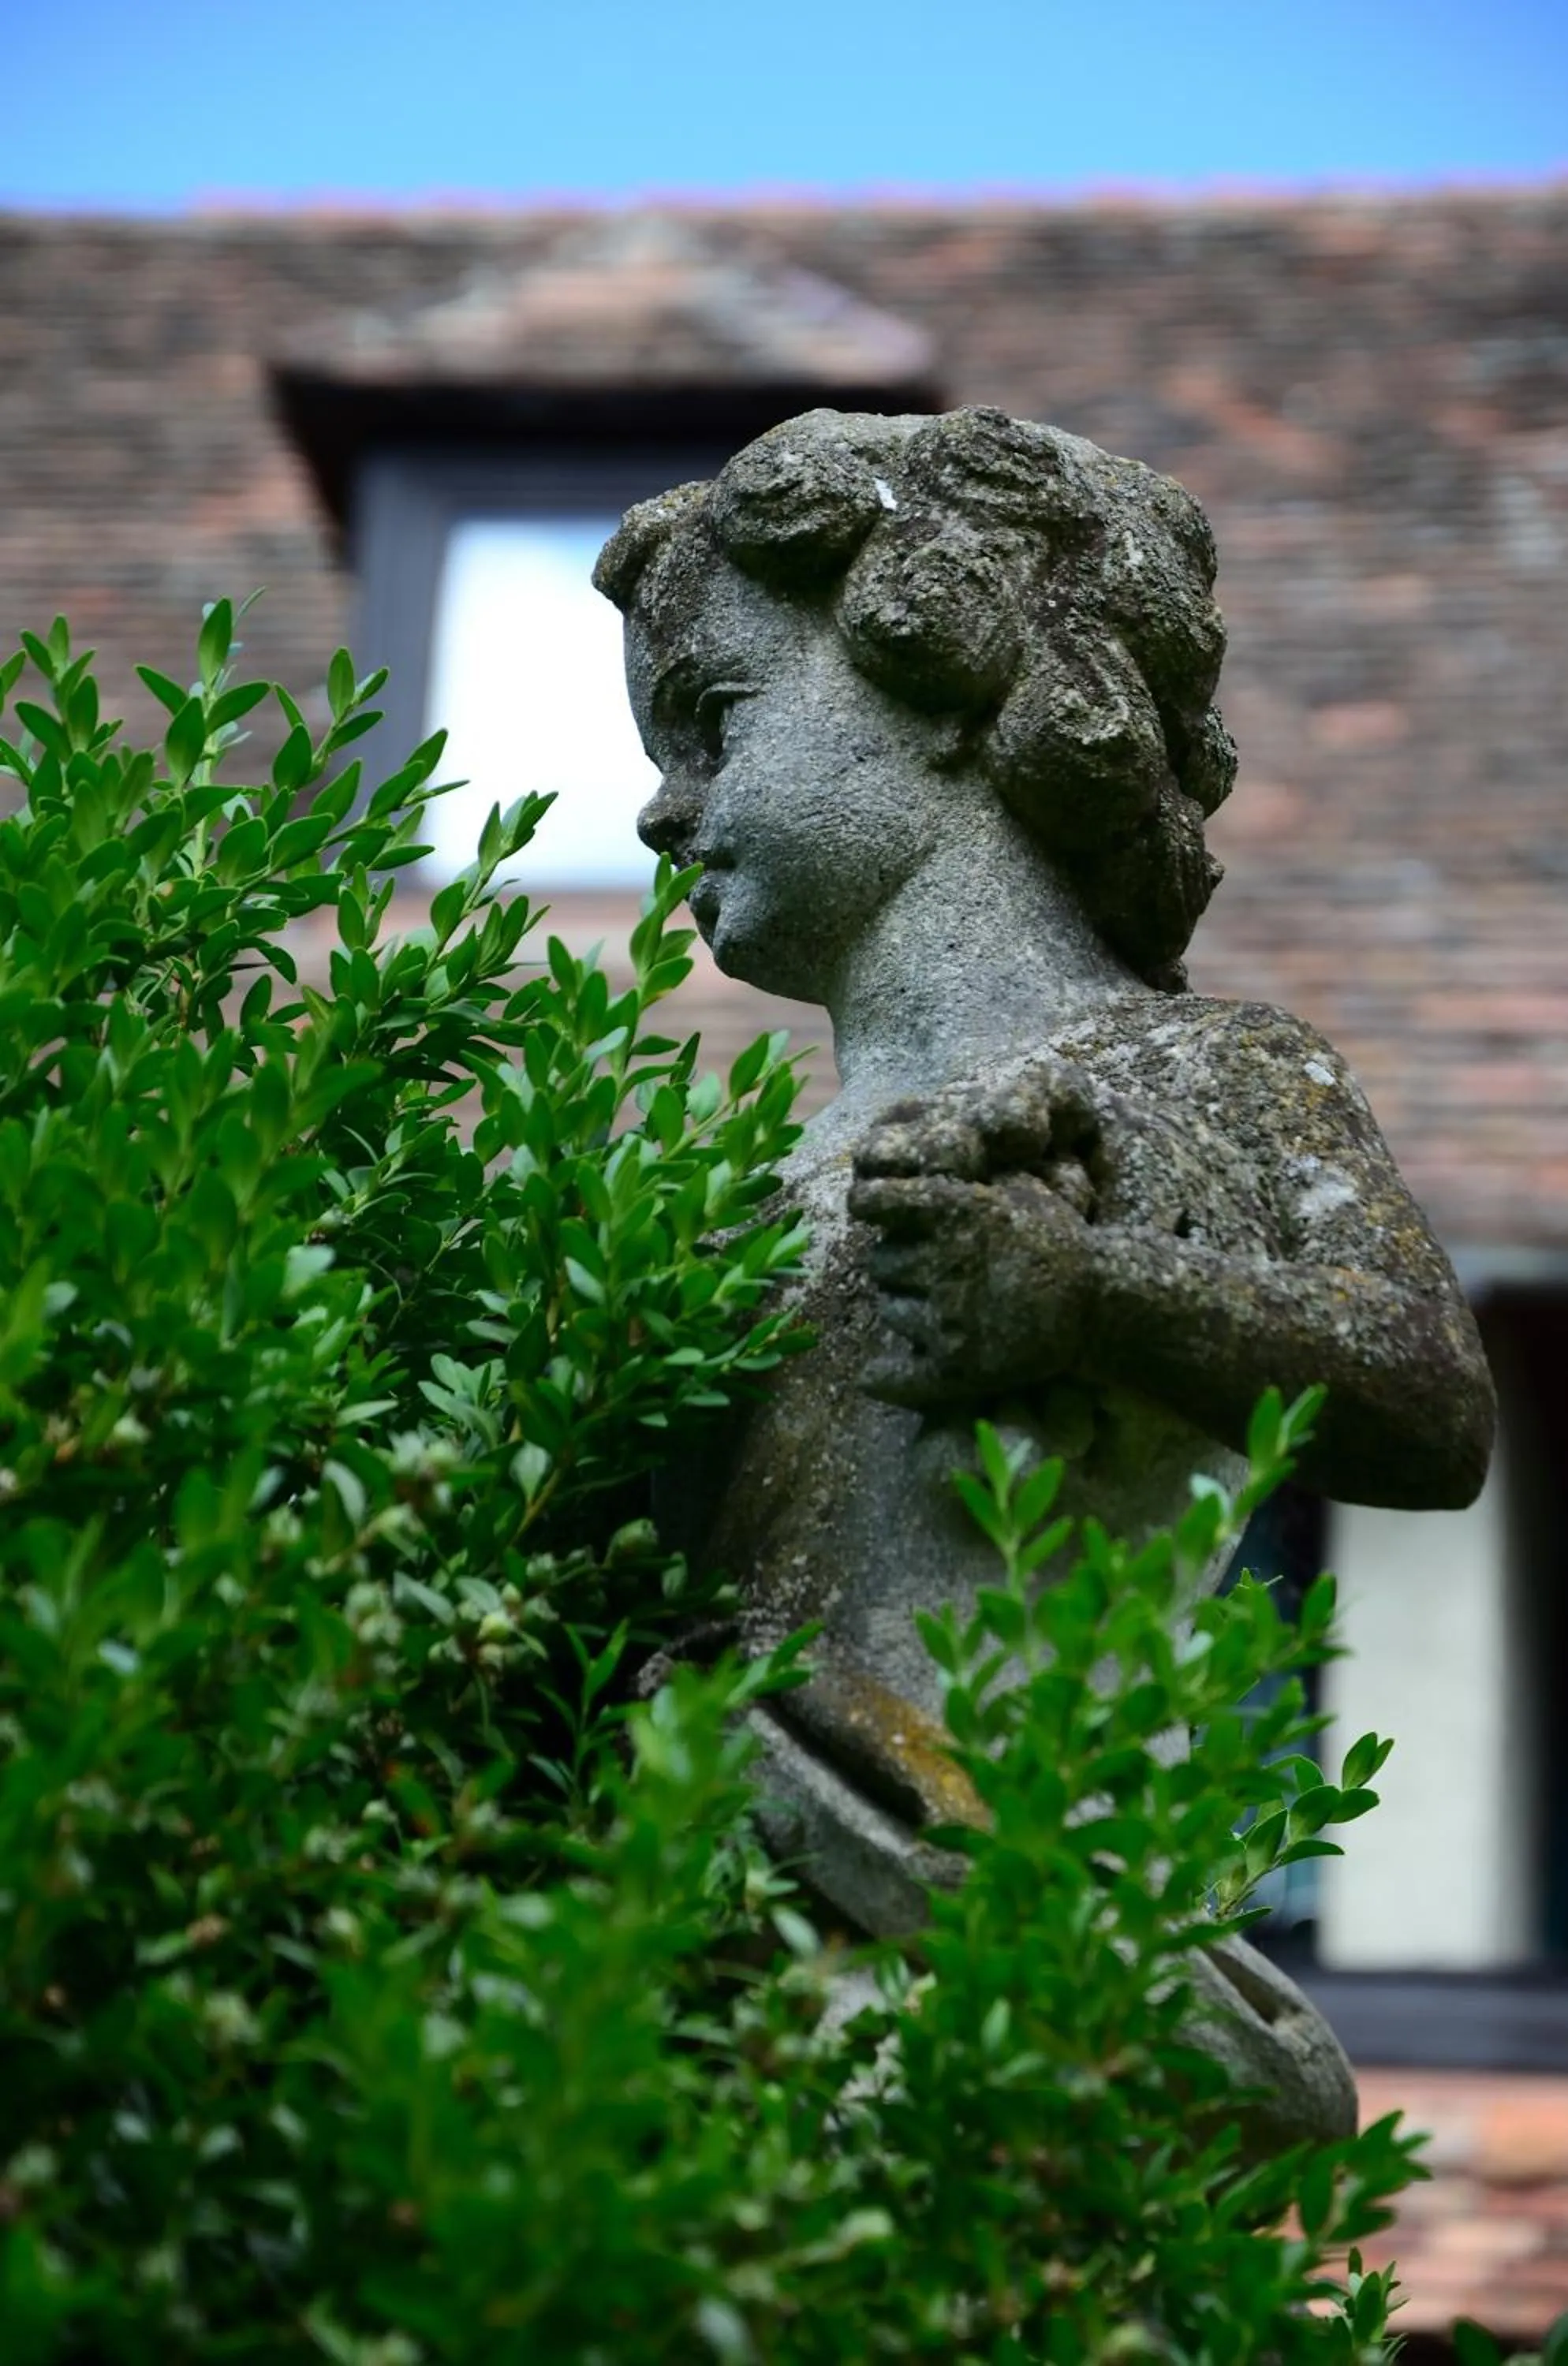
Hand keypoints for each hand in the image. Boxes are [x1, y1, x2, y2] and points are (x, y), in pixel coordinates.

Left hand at [847, 1068, 1102, 1408]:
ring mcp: (949, 1314)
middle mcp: (945, 1259)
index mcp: (954, 1209)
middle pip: (880, 1261)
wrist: (1096, 1303)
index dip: (868, 1202)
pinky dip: (884, 1376)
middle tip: (938, 1266)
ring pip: (890, 1309)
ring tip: (953, 1301)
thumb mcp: (1012, 1186)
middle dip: (901, 1261)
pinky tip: (874, 1375)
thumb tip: (889, 1151)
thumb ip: (957, 1172)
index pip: (872, 1200)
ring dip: (907, 1305)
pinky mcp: (957, 1362)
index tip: (872, 1207)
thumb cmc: (1049, 1238)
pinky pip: (900, 1372)